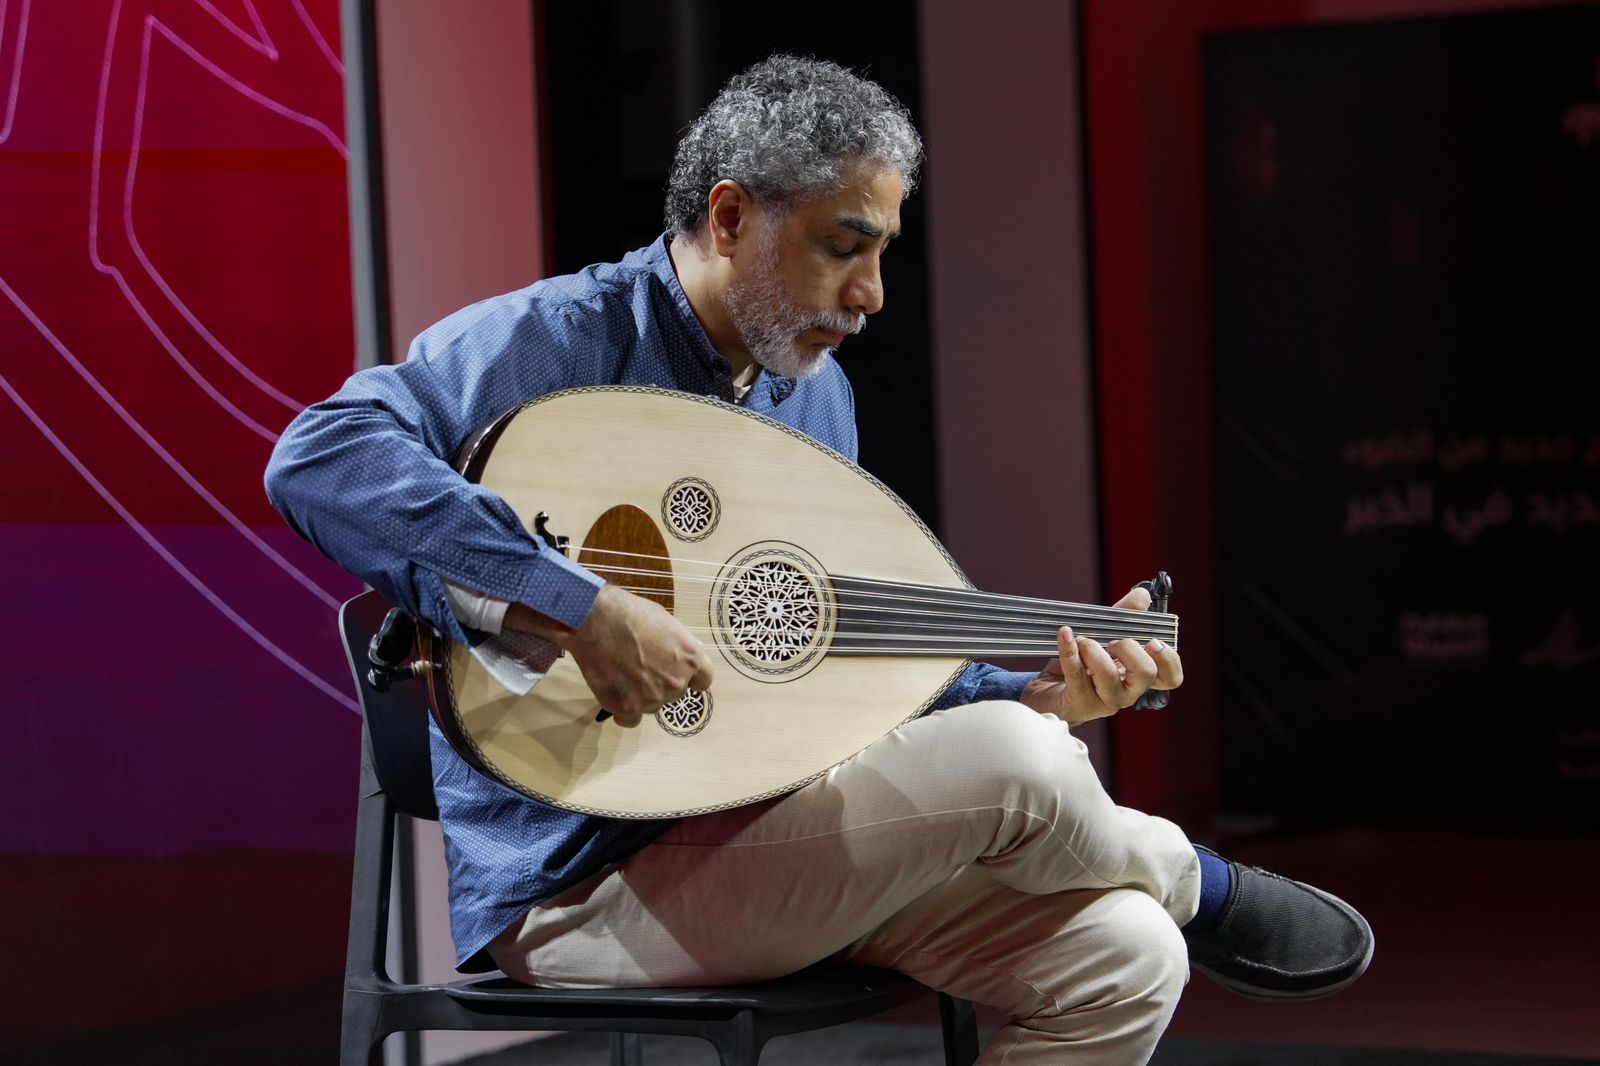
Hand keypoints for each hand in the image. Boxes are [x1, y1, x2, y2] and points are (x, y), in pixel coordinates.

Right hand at [553, 585, 714, 727]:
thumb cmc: (630, 613)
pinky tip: (615, 695)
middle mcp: (677, 682)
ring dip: (640, 696)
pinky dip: (623, 711)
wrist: (597, 620)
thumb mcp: (666, 621)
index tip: (677, 674)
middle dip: (660, 683)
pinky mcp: (628, 707)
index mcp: (690, 659)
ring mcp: (653, 697)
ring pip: (651, 705)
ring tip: (621, 674)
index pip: (703, 680)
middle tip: (639, 668)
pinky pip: (630, 720)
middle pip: (674, 693)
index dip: (690, 678)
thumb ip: (680, 643)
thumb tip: (690, 651)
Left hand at [1018, 585, 1183, 724]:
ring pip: (1108, 676)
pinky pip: (1076, 674)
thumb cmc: (1083, 666)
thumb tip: (1142, 595)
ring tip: (1082, 640)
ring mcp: (1105, 700)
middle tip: (1112, 641)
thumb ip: (1125, 617)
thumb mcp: (1105, 638)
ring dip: (1094, 649)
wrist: (1049, 692)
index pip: (1170, 678)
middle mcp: (1127, 692)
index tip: (1153, 641)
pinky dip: (1069, 649)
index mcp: (1139, 676)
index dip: (1168, 659)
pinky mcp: (1080, 703)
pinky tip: (1065, 634)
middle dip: (1129, 648)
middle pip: (1146, 674)